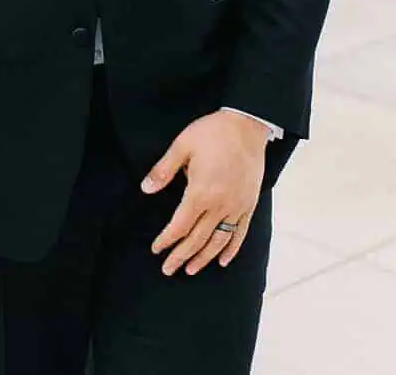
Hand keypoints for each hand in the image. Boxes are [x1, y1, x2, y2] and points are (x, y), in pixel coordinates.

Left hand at [142, 110, 266, 275]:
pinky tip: (223, 260)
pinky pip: (240, 233)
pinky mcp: (249, 204)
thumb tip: (145, 189)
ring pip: (219, 241)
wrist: (247, 125)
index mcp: (201, 192)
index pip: (180, 225)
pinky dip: (231, 249)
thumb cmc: (212, 133)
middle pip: (198, 238)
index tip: (157, 250)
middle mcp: (220, 204)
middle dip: (182, 256)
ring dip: (204, 257)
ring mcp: (237, 206)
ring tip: (191, 270)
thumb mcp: (181, 146)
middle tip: (168, 270)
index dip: (167, 240)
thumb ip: (163, 170)